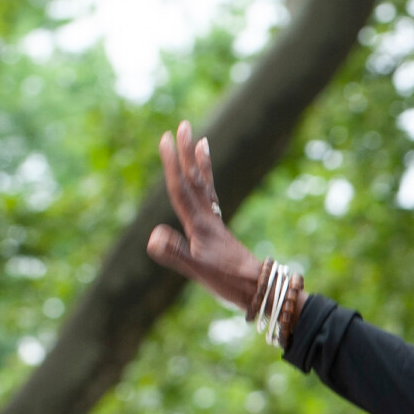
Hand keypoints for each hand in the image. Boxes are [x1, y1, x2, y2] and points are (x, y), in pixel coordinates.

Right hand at [146, 121, 260, 306]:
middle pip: (195, 180)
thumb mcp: (198, 271)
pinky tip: (207, 183)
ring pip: (206, 187)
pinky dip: (209, 186)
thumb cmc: (229, 283)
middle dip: (187, 153)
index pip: (180, 189)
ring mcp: (215, 224)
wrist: (261, 289)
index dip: (172, 164)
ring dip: (201, 163)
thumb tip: (152, 235)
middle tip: (184, 124)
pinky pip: (213, 201)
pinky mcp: (220, 232)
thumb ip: (175, 254)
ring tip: (203, 141)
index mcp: (199, 225)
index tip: (166, 138)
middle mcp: (208, 219)